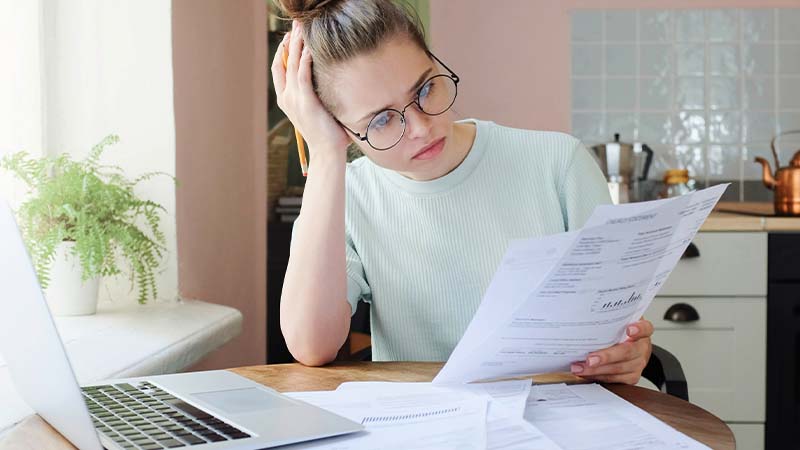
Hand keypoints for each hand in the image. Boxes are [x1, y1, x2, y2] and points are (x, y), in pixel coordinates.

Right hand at [270, 21, 350, 157]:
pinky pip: (303, 75)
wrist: (327, 152)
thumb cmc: (327, 133)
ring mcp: (294, 100)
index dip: (282, 52)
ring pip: (292, 65)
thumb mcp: (317, 110)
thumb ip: (316, 95)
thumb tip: (328, 82)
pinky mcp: (306, 102)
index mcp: (286, 100)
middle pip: (282, 62)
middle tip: (295, 26)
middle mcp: (286, 98)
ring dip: (296, 45)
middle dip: (289, 42)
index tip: (290, 38)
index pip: (279, 69)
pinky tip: (310, 49)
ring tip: (301, 30)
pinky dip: (305, 60)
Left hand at [569, 319, 653, 384]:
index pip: (645, 328)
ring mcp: (638, 364)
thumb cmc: (622, 333)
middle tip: (590, 359)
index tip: (629, 330)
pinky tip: (585, 373)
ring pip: (618, 369)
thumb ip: (610, 319)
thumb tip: (585, 316)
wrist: (634, 349)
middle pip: (627, 352)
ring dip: (596, 370)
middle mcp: (642, 348)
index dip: (639, 329)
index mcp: (642, 331)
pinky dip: (598, 377)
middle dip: (606, 357)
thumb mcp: (620, 322)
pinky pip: (614, 379)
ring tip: (579, 368)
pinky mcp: (632, 377)